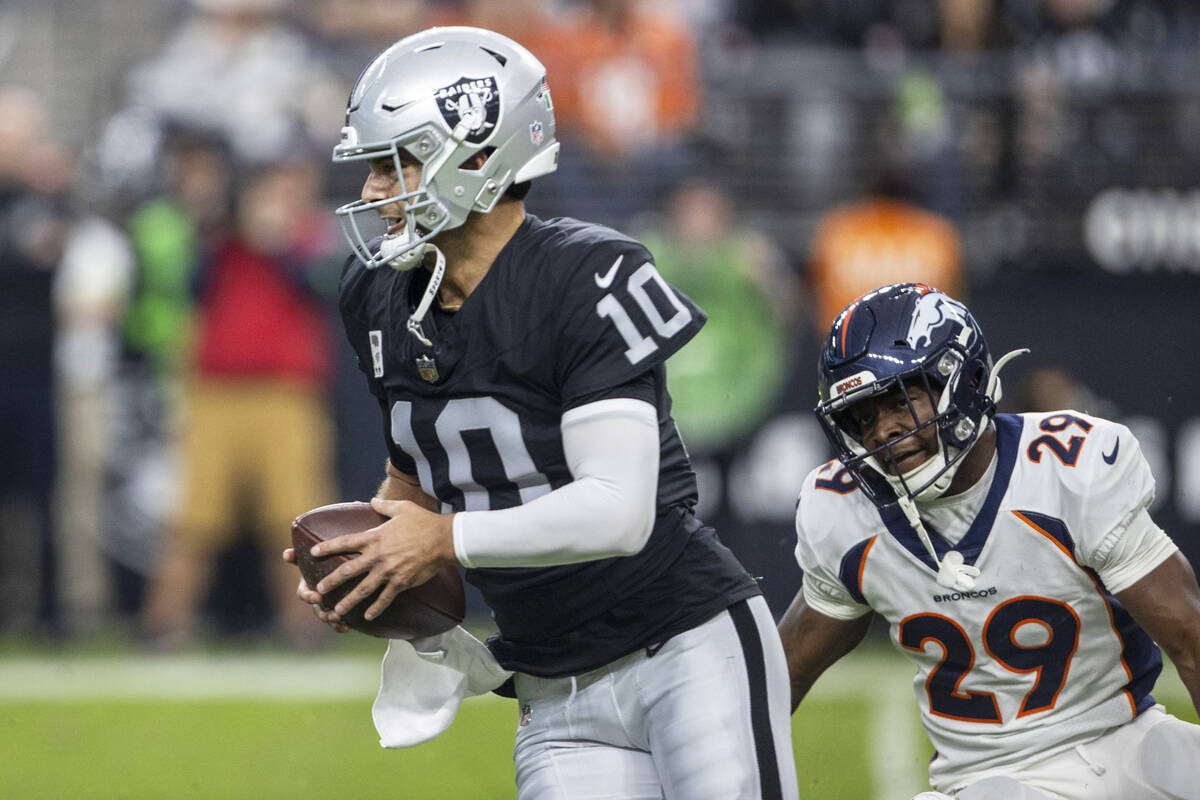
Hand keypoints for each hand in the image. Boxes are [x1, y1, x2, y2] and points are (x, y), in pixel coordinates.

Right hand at [281, 546, 349, 632]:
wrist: (344, 564)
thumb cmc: (326, 557)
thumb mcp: (315, 555)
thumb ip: (300, 555)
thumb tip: (286, 553)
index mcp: (308, 586)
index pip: (304, 594)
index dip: (309, 597)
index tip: (318, 597)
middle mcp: (317, 598)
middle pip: (317, 610)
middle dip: (324, 614)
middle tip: (333, 615)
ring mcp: (328, 605)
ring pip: (328, 618)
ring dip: (333, 621)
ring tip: (342, 620)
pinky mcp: (340, 610)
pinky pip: (339, 623)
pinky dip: (342, 626)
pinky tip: (349, 625)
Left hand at [307, 497, 456, 621]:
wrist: (443, 539)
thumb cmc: (423, 521)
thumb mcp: (402, 508)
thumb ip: (384, 505)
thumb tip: (372, 501)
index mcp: (375, 537)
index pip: (345, 542)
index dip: (327, 548)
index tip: (313, 553)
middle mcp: (378, 556)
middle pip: (348, 570)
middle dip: (331, 581)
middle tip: (318, 590)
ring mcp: (389, 571)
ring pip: (363, 589)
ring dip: (348, 601)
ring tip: (336, 610)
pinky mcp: (401, 582)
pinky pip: (385, 598)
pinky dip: (376, 609)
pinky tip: (367, 617)